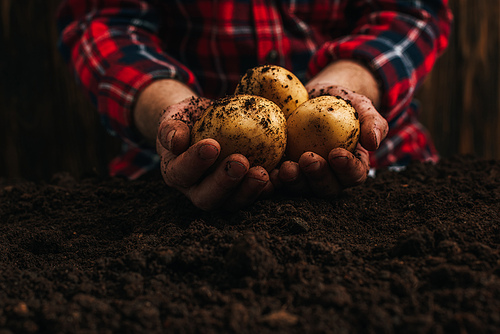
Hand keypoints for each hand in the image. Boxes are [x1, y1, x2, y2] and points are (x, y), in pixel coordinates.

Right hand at [156, 97, 272, 210]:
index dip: (195, 163)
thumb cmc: (187, 118)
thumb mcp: (174, 117)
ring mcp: (223, 195)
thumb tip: (176, 140)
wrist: (204, 124)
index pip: (182, 172)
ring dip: (249, 190)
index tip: (212, 145)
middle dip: (225, 182)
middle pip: (208, 198)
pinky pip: (256, 195)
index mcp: (177, 174)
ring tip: (263, 173)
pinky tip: (282, 175)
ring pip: (234, 202)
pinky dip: (270, 188)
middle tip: (241, 162)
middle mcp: (197, 191)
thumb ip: (170, 127)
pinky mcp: (244, 192)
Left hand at [271, 79, 387, 195]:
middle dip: (317, 177)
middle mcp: (328, 178)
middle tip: (307, 159)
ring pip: (301, 188)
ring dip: (293, 182)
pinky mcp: (283, 172)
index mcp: (351, 167)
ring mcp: (304, 178)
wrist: (311, 96)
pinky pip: (277, 181)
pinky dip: (271, 180)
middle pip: (326, 188)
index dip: (347, 168)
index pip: (354, 174)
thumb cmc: (341, 101)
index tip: (336, 153)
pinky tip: (264, 172)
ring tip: (285, 168)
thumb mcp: (359, 105)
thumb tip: (374, 143)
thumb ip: (372, 122)